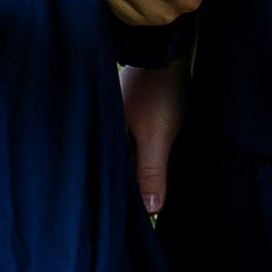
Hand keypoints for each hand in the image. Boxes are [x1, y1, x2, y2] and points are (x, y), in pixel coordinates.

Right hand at [120, 58, 187, 217]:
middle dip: (125, 186)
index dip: (116, 198)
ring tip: (145, 192)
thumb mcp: (157, 138)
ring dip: (134, 169)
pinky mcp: (131, 110)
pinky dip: (140, 151)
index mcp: (102, 137)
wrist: (170, 50)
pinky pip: (132, 139)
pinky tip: (150, 159)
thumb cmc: (160, 93)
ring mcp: (117, 117)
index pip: (105, 177)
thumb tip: (149, 212)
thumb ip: (151, 173)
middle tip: (140, 213)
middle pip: (114, 166)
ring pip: (123, 153)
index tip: (126, 221)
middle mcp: (105, 128)